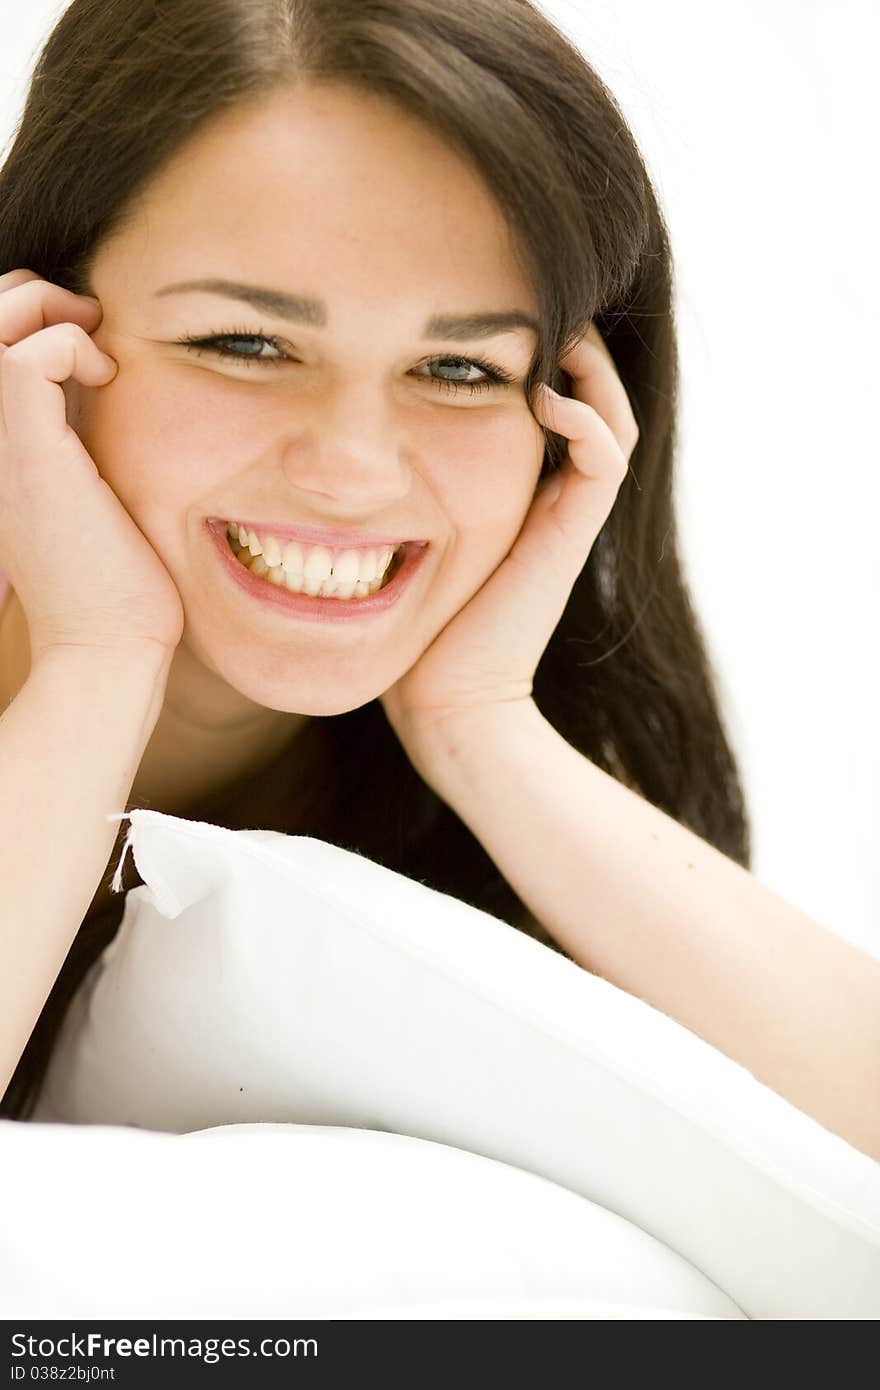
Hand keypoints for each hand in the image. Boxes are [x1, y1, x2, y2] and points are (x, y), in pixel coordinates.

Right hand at [0, 269, 185, 661]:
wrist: (105, 645)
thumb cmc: (116, 582)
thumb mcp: (94, 490)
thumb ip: (86, 433)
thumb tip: (115, 382)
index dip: (32, 316)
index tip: (94, 352)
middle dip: (34, 298)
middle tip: (92, 332)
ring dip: (47, 311)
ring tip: (97, 353)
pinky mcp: (25, 448)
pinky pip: (29, 353)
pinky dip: (71, 345)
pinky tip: (108, 382)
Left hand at [379, 322, 637, 774]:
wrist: (443, 700)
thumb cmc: (410, 626)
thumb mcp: (400, 539)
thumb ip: (394, 492)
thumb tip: (338, 446)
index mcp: (517, 492)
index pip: (550, 402)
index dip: (534, 354)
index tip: (491, 317)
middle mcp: (550, 498)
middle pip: (591, 398)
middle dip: (570, 344)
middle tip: (534, 300)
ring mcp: (566, 516)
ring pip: (609, 418)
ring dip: (588, 368)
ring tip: (552, 326)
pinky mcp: (569, 536)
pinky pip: (602, 460)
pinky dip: (585, 421)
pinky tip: (544, 397)